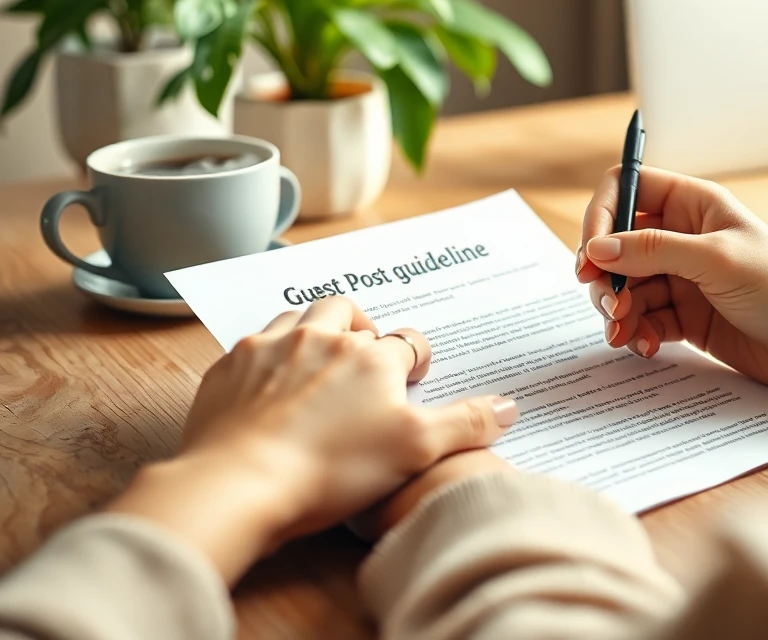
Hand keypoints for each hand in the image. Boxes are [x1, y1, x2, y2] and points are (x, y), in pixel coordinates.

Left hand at [107, 297, 517, 583]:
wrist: (239, 483)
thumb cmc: (330, 469)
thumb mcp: (414, 451)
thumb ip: (466, 423)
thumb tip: (510, 404)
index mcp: (371, 358)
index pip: (407, 342)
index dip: (414, 359)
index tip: (412, 378)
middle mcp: (322, 338)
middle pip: (348, 311)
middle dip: (360, 326)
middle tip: (363, 354)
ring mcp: (271, 348)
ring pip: (298, 316)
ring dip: (313, 330)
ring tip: (318, 359)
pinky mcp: (230, 366)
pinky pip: (254, 340)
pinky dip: (268, 352)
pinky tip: (269, 380)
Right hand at [576, 166, 767, 399]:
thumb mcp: (715, 261)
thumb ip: (652, 250)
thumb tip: (599, 248)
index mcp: (693, 204)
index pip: (626, 190)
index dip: (601, 217)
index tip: (591, 255)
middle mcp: (683, 237)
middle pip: (616, 244)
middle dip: (605, 275)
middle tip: (611, 303)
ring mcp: (682, 278)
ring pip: (625, 286)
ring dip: (617, 309)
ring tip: (625, 332)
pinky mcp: (685, 316)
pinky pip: (642, 319)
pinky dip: (635, 332)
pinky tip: (645, 345)